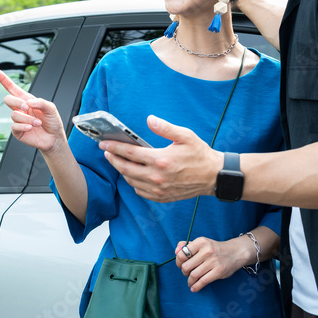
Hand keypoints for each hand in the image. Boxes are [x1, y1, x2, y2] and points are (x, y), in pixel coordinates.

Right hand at [0, 68, 65, 154]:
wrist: (54, 138)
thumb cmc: (52, 121)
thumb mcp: (51, 108)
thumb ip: (41, 102)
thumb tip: (28, 102)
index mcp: (27, 100)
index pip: (12, 88)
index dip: (3, 79)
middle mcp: (20, 109)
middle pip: (8, 99)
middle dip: (16, 102)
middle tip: (27, 107)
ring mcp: (18, 120)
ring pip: (14, 115)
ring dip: (27, 118)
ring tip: (37, 123)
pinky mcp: (17, 131)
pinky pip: (14, 126)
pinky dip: (24, 126)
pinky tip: (31, 128)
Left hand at [100, 115, 219, 201]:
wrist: (213, 176)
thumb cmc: (200, 154)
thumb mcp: (185, 135)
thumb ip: (165, 128)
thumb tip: (149, 120)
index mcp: (161, 159)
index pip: (130, 153)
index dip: (114, 148)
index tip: (104, 143)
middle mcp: (157, 177)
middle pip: (126, 168)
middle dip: (113, 159)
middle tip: (106, 152)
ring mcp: (159, 189)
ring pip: (131, 181)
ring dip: (122, 171)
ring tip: (118, 161)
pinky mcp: (162, 197)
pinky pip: (140, 191)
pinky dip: (133, 183)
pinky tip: (133, 175)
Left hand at [174, 237, 244, 291]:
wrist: (235, 252)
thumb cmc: (214, 249)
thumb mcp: (202, 243)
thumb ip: (187, 245)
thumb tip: (176, 250)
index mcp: (201, 242)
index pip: (182, 253)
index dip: (178, 262)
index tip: (181, 265)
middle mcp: (207, 251)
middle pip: (186, 266)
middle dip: (184, 272)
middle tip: (186, 273)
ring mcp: (213, 261)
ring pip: (194, 275)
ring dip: (189, 281)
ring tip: (190, 282)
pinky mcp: (218, 271)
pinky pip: (203, 281)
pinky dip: (196, 287)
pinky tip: (194, 288)